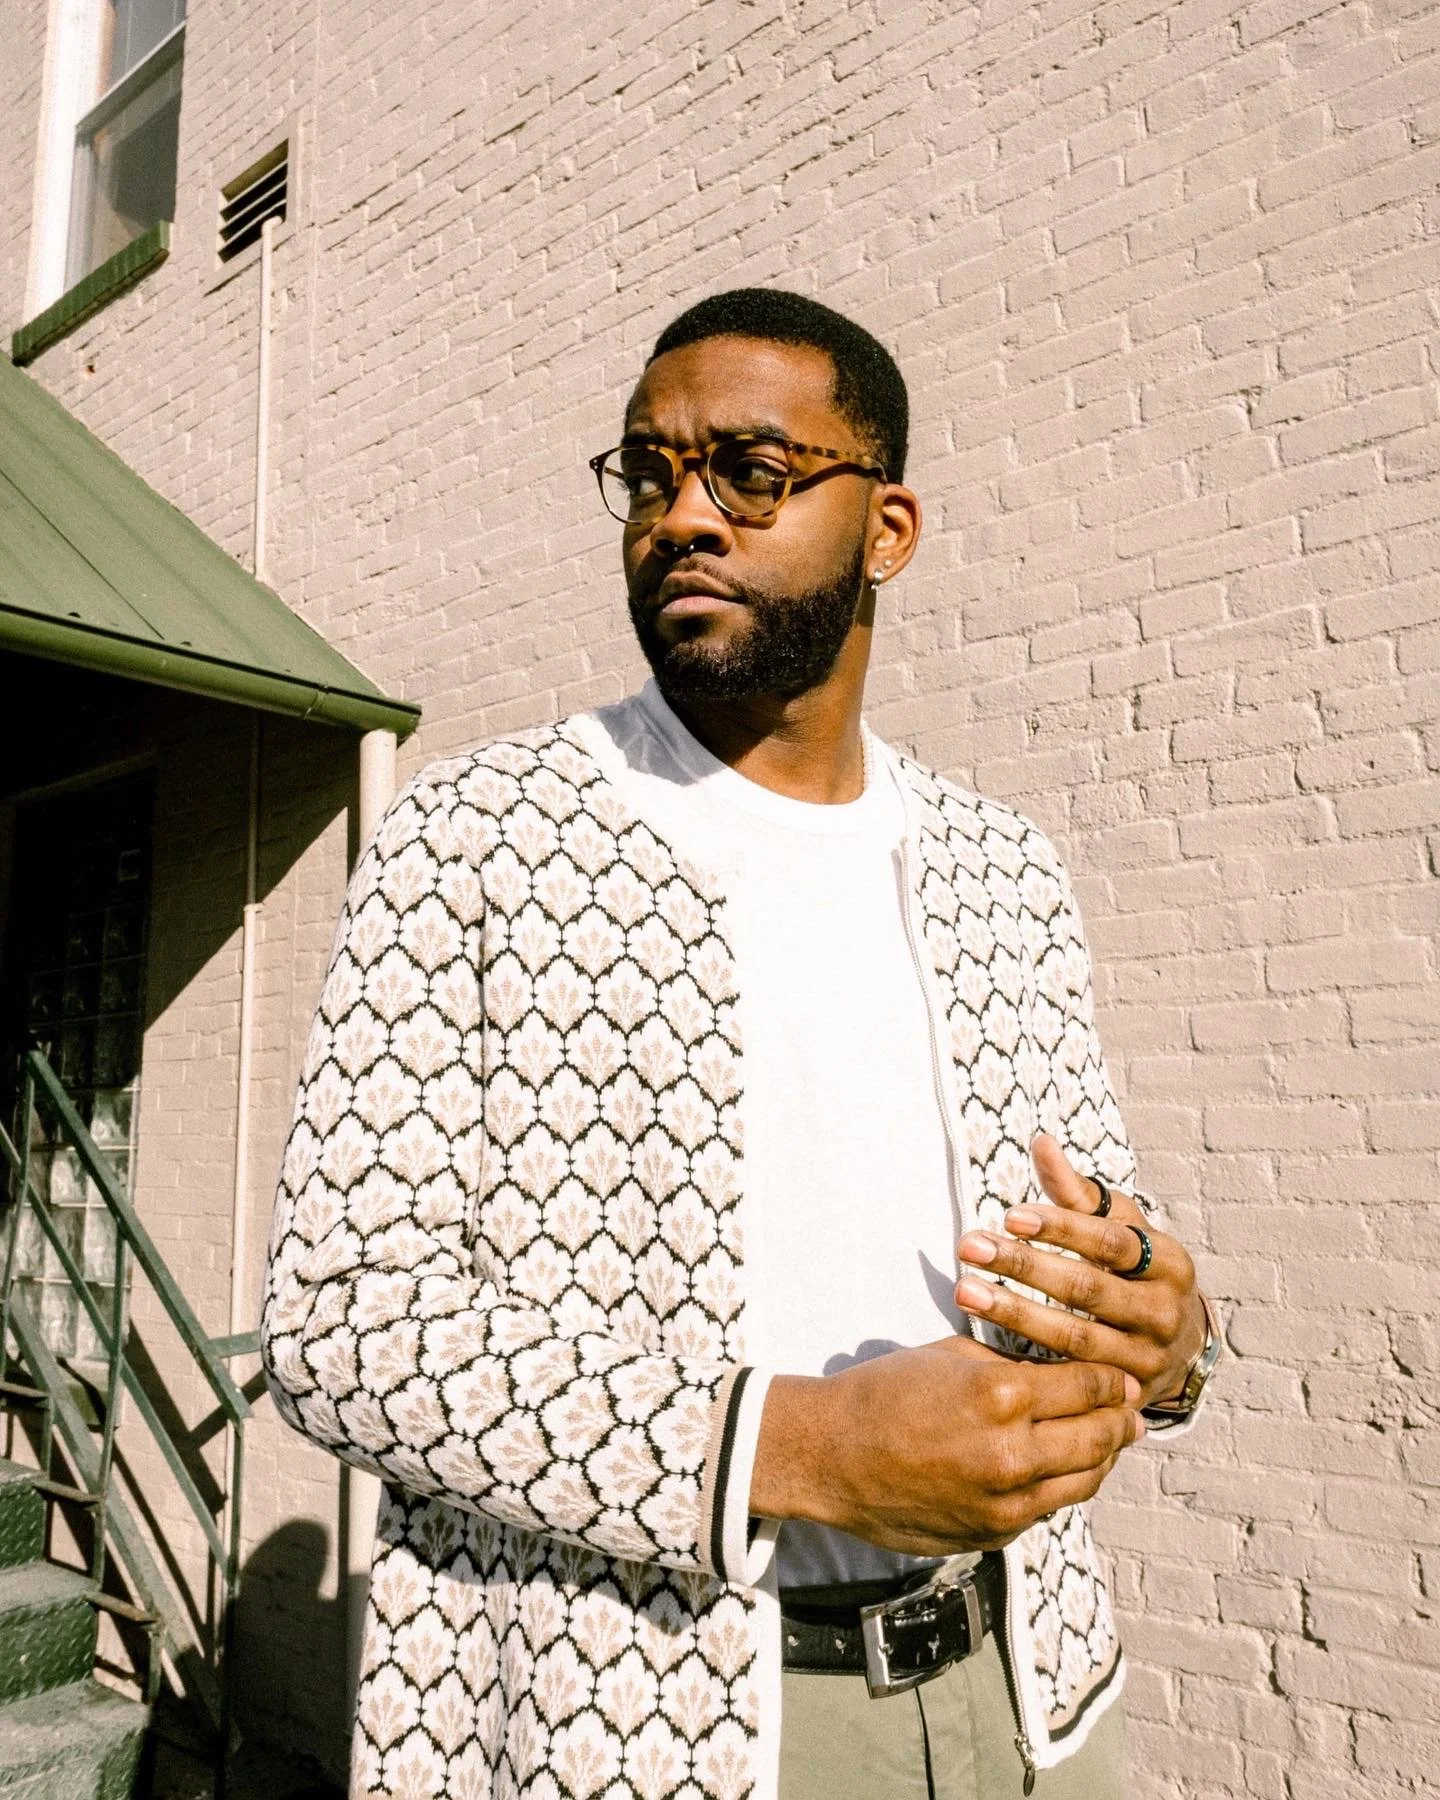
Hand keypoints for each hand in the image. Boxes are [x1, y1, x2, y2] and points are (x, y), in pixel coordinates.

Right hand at [751, 1336, 1143, 1555]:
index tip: (1122, 1375)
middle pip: (1099, 1436)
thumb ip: (1010, 1363)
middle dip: (1121, 1419)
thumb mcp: (951, 1355)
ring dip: (1105, 1458)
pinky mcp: (995, 1533)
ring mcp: (1007, 1502)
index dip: (1112, 1379)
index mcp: (1002, 1396)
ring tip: (1113, 1441)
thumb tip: (1060, 1368)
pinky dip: (1066, 1485)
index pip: (1088, 1385)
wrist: (831, 1456)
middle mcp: (1013, 1453)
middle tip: (1133, 1410)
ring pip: (1085, 1480)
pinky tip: (1067, 1468)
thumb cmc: (885, 1393)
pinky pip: (1049, 1507)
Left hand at [954, 1134, 1206, 1407]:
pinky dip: (1029, 1361)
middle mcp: (1164, 1312)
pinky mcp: (1124, 1394)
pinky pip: (1070, 1379)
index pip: (1111, 1242)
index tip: (1009, 1216)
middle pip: (1087, 1289)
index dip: (1061, 1228)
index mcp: (1168, 1262)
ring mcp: (1146, 1358)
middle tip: (969, 1246)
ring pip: (1074, 1338)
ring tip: (965, 1290)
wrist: (1182, 1347)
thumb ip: (1078, 1193)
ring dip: (1014, 1313)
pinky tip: (985, 1344)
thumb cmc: (1137, 1270)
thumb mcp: (1121, 1228)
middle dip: (1025, 1266)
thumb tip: (1041, 1142)